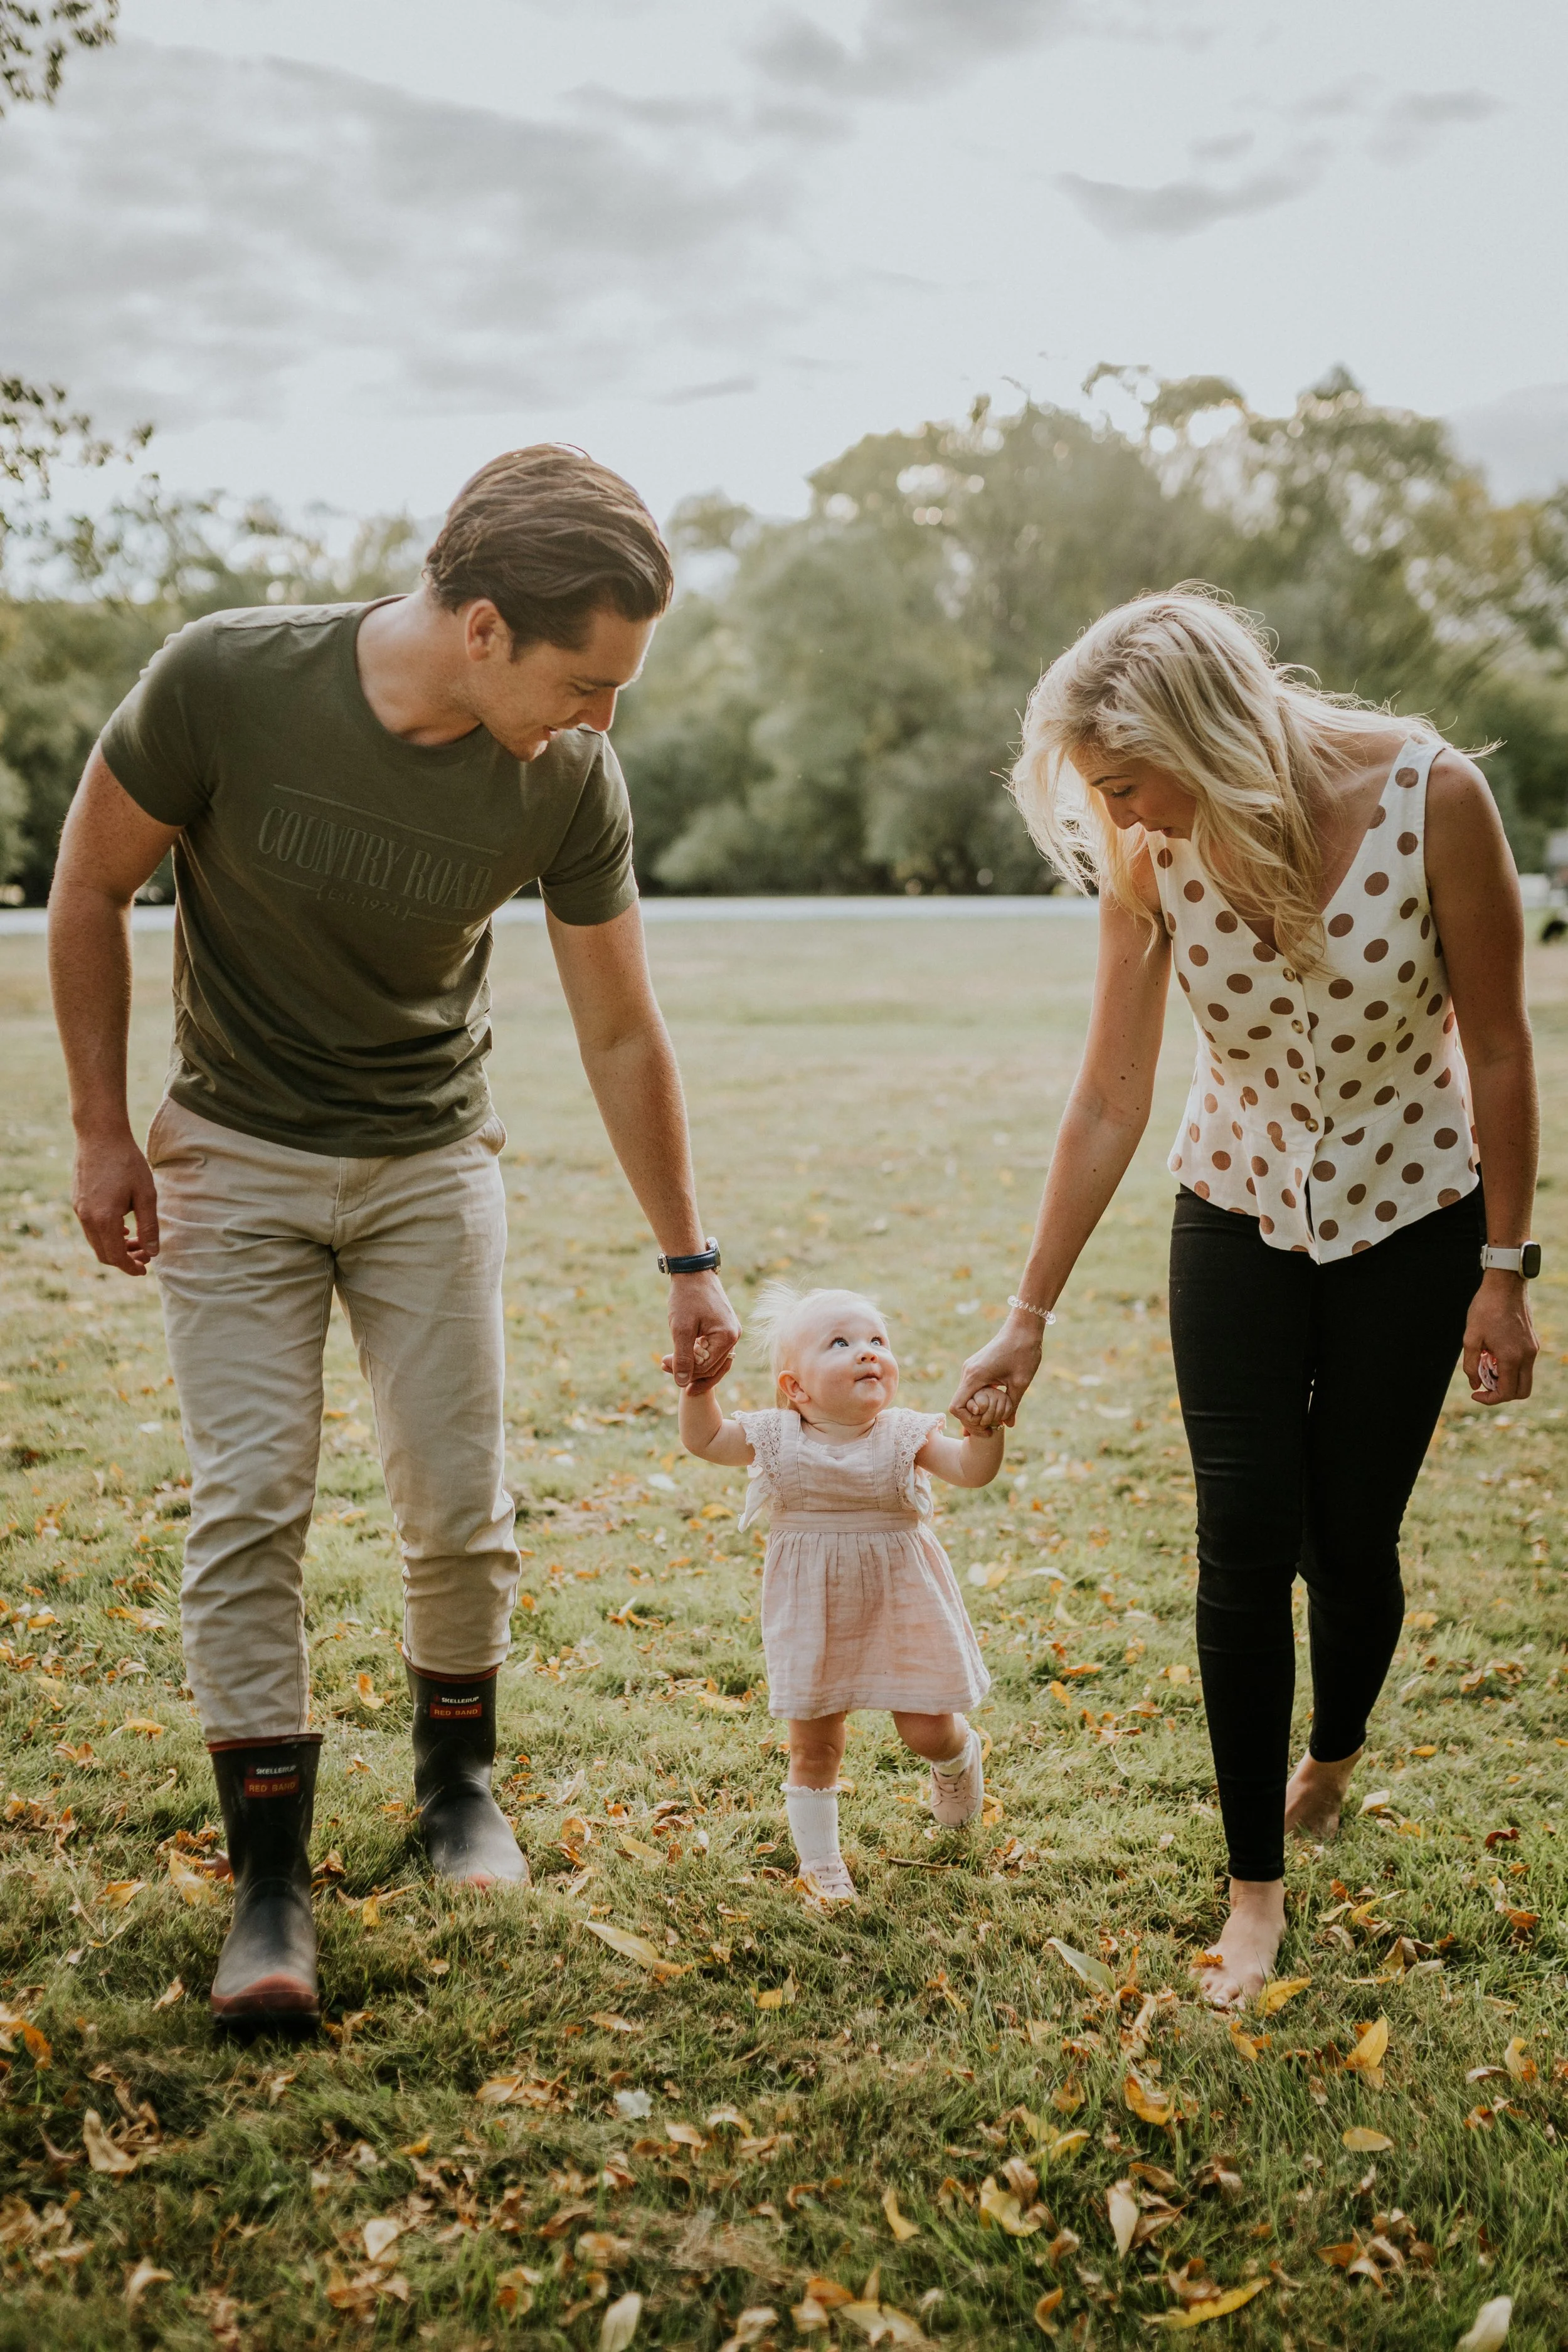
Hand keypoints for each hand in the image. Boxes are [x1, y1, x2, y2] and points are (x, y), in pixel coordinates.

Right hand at [72, 1130, 159, 1277]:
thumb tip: (153, 1252)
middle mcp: (86, 1218)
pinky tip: (123, 1228)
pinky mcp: (76, 1201)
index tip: (145, 1270)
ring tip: (137, 1241)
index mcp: (104, 1219)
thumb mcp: (146, 1194)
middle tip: (146, 1255)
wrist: (99, 1135)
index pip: (115, 1256)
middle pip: (103, 1253)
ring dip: (116, 1247)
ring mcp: (78, 1209)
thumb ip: (149, 1226)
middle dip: (125, 1259)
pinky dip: (106, 1234)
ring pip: (96, 1241)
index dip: (130, 1267)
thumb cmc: (127, 1162)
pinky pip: (90, 1228)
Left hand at [665, 1271, 740, 1396]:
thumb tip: (681, 1383)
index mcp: (727, 1337)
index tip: (662, 1363)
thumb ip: (682, 1358)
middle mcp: (734, 1336)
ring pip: (713, 1361)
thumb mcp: (681, 1329)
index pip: (706, 1367)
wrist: (693, 1270)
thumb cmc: (687, 1297)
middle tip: (663, 1365)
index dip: (684, 1370)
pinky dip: (698, 1354)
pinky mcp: (723, 1328)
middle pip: (712, 1368)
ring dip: (693, 1364)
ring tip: (670, 1363)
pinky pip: (713, 1350)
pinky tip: (681, 1353)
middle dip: (688, 1370)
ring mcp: (730, 1332)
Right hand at [950, 1310, 1044, 1429]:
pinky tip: (993, 1409)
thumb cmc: (1023, 1352)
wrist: (1024, 1327)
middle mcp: (968, 1372)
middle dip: (974, 1420)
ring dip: (977, 1411)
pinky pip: (972, 1388)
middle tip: (992, 1430)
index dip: (969, 1421)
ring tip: (994, 1421)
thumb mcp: (1020, 1383)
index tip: (988, 1426)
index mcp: (975, 1376)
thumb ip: (1012, 1406)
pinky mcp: (977, 1366)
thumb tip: (1008, 1426)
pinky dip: (980, 1401)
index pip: (957, 1407)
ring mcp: (971, 1368)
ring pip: (965, 1396)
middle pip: (960, 1404)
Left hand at [1462, 1271, 1537, 1403]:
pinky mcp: (1533, 1342)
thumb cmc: (1485, 1308)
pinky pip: (1525, 1365)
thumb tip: (1475, 1385)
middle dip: (1502, 1394)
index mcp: (1511, 1358)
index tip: (1476, 1393)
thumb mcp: (1470, 1337)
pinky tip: (1495, 1352)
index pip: (1506, 1393)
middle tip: (1484, 1382)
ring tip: (1488, 1364)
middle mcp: (1527, 1356)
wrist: (1505, 1285)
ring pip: (1524, 1379)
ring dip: (1506, 1379)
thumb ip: (1471, 1365)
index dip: (1490, 1399)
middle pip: (1521, 1392)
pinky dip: (1511, 1367)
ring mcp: (1533, 1349)